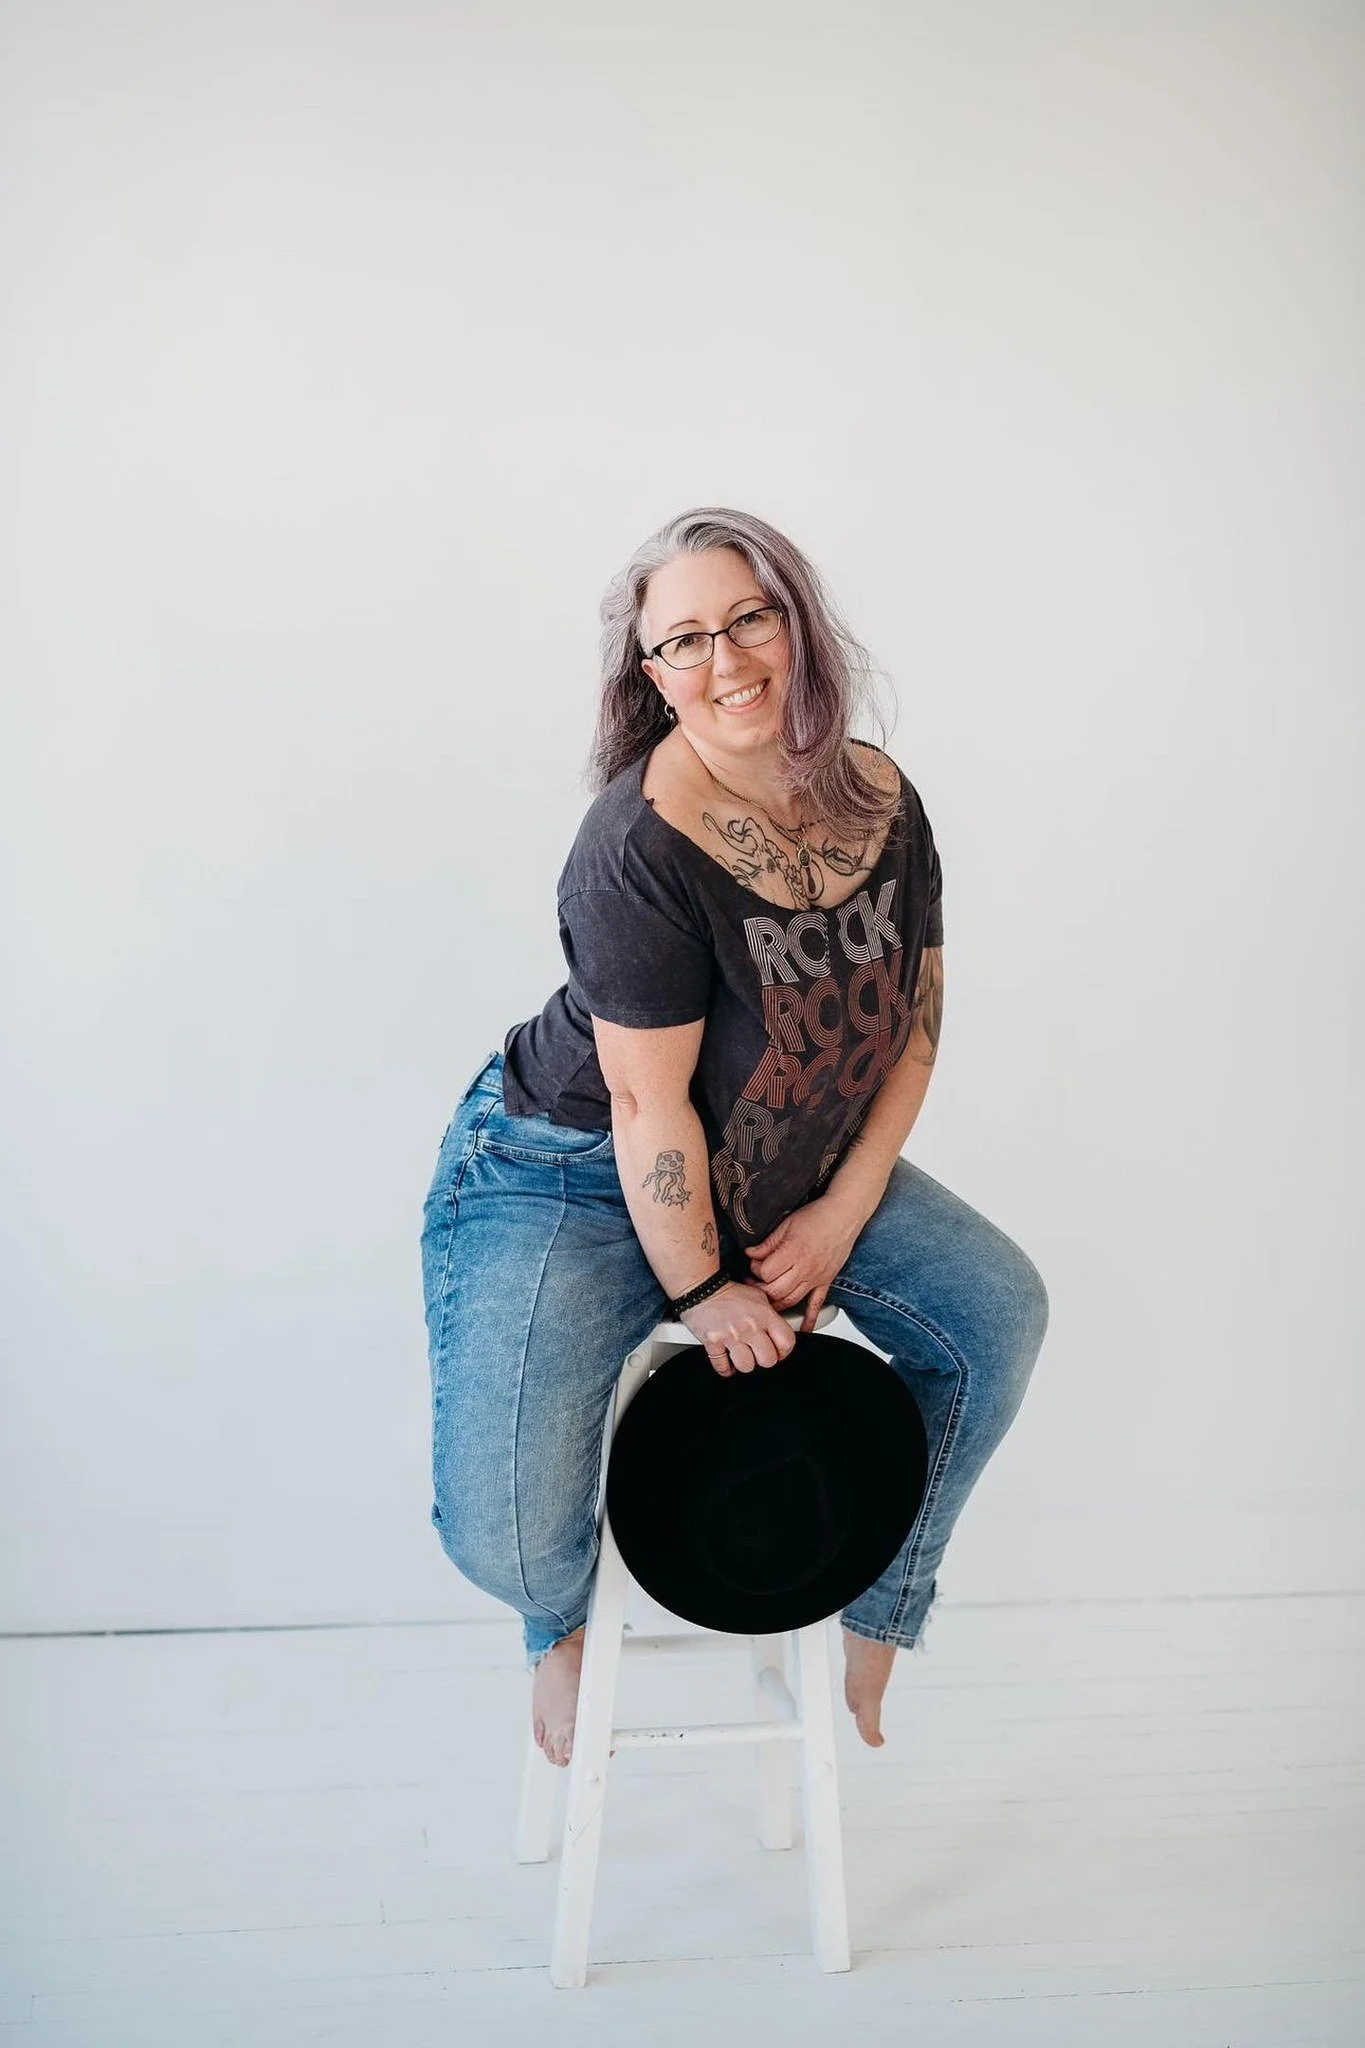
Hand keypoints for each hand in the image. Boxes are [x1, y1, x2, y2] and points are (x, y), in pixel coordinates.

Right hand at [680, 1280, 798, 1377]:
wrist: (701, 1286)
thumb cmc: (728, 1292)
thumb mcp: (758, 1296)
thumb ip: (770, 1314)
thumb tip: (778, 1332)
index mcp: (764, 1314)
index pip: (787, 1342)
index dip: (783, 1351)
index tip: (777, 1352)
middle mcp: (750, 1326)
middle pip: (768, 1360)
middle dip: (762, 1360)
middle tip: (757, 1354)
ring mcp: (731, 1335)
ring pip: (746, 1366)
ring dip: (743, 1364)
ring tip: (740, 1356)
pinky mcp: (713, 1342)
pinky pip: (723, 1366)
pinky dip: (724, 1368)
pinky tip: (726, 1360)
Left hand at [746, 1191, 865, 1331]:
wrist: (843, 1216)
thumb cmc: (817, 1217)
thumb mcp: (786, 1224)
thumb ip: (768, 1243)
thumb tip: (750, 1254)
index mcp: (792, 1252)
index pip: (766, 1272)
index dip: (755, 1269)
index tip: (754, 1264)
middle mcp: (804, 1268)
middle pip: (775, 1290)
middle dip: (760, 1290)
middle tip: (753, 1284)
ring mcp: (816, 1277)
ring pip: (791, 1300)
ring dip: (776, 1304)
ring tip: (766, 1300)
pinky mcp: (825, 1281)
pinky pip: (817, 1304)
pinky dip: (811, 1319)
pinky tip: (804, 1329)